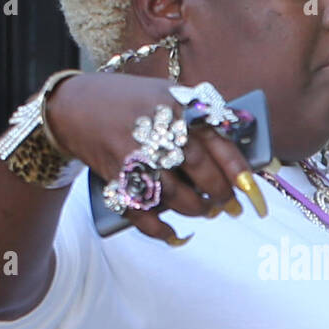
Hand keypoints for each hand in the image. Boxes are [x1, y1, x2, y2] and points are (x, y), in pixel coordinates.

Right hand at [46, 71, 259, 243]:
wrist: (74, 107)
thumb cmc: (130, 101)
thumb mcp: (168, 93)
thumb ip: (199, 116)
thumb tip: (238, 145)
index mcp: (177, 109)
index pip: (218, 144)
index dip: (239, 172)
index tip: (254, 192)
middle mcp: (157, 133)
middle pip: (200, 172)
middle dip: (220, 194)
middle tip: (228, 204)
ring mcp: (135, 158)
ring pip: (175, 196)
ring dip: (196, 210)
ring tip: (205, 210)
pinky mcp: (116, 179)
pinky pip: (142, 213)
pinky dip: (161, 230)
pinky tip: (176, 235)